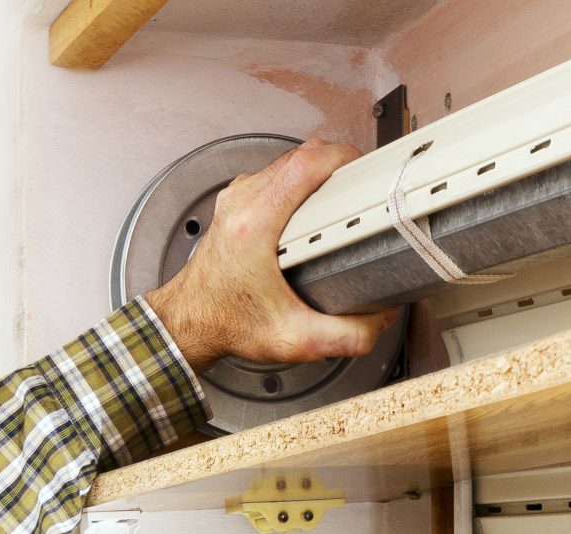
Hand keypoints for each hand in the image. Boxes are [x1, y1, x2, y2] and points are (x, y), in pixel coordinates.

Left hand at [143, 139, 396, 371]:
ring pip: (288, 161)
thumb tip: (380, 320)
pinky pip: (276, 173)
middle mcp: (243, 203)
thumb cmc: (227, 322)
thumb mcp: (293, 340)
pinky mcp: (237, 200)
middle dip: (339, 166)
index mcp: (255, 226)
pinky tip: (315, 206)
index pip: (304, 164)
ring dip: (320, 172)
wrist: (190, 322)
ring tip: (343, 197)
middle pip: (301, 156)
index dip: (342, 159)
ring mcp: (237, 197)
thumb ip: (344, 336)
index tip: (365, 170)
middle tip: (362, 189)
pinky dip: (301, 181)